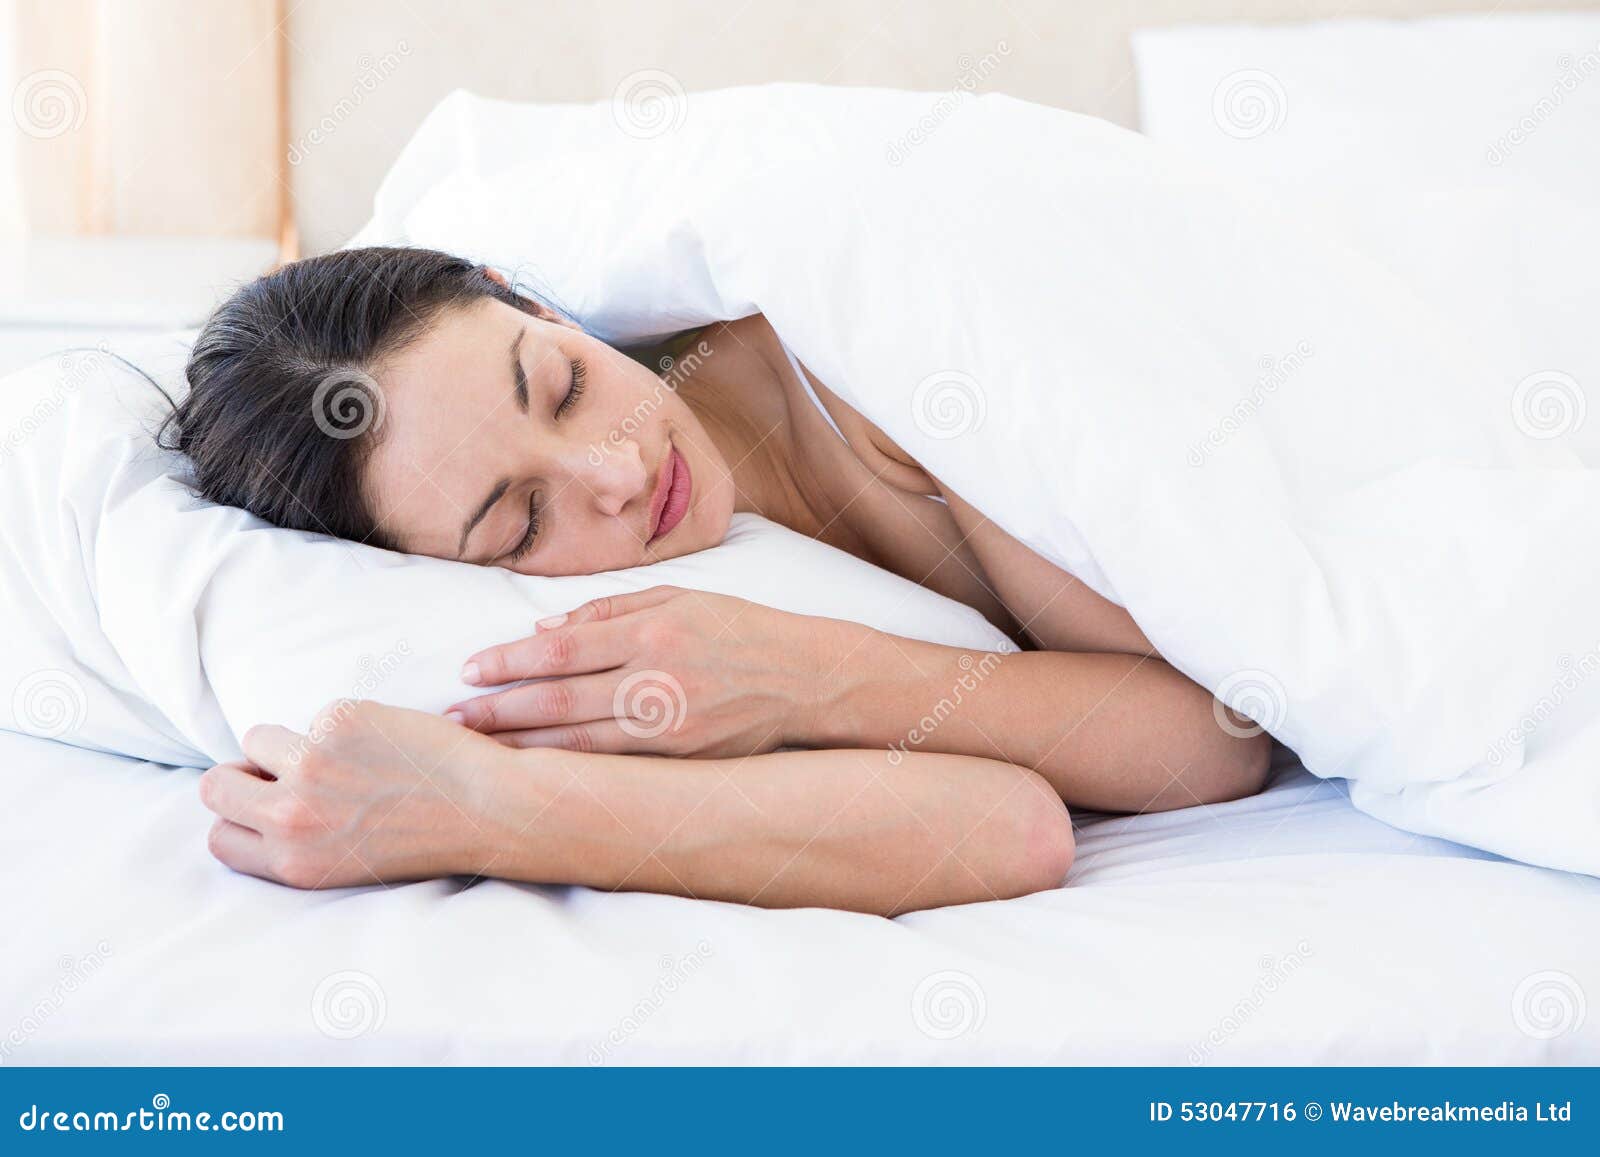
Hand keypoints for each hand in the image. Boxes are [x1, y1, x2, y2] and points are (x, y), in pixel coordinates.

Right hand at [198, 699, 511, 888]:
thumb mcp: (348, 865)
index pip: (220, 838)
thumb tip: (260, 800)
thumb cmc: (428, 836)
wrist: (489, 809)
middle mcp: (291, 817)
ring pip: (258, 738)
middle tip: (284, 769)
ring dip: (289, 741)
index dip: (240, 816)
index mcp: (293, 863)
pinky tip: (388, 741)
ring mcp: (311, 765)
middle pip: (216, 786)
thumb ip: (300, 842)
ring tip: (345, 754)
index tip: (265, 804)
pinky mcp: (338, 722)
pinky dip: (345, 723)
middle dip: (242, 774)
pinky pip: (317, 713)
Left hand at [447, 586, 830, 755]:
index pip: (562, 648)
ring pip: (578, 743)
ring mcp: (669, 725)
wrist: (809, 680)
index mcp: (652, 630)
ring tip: (476, 752)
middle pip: (558, 699)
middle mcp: (656, 679)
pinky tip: (535, 774)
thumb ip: (613, 609)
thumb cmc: (742, 630)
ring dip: (520, 748)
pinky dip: (568, 770)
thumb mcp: (683, 597)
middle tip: (450, 719)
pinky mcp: (681, 758)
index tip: (470, 669)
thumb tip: (545, 628)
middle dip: (498, 711)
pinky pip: (612, 766)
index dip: (510, 661)